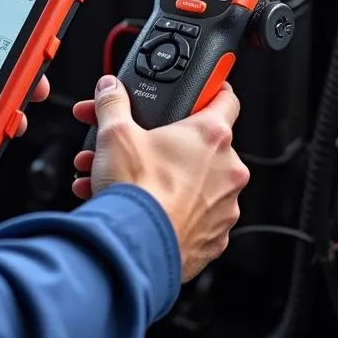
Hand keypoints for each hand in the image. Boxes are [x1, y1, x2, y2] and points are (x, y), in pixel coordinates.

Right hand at [71, 75, 248, 282]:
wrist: (137, 248)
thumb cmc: (137, 192)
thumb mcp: (115, 133)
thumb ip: (112, 103)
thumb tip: (110, 89)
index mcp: (211, 136)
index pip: (225, 99)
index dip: (212, 90)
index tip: (204, 91)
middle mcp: (228, 171)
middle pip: (198, 145)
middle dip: (162, 145)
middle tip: (134, 148)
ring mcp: (224, 208)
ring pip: (191, 184)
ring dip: (157, 179)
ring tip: (120, 183)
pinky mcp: (214, 238)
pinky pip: (190, 216)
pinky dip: (166, 210)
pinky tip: (136, 207)